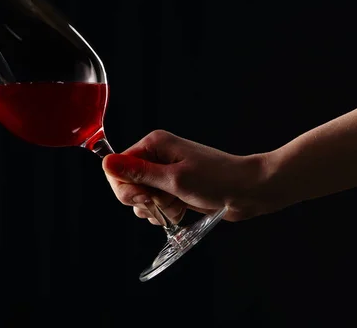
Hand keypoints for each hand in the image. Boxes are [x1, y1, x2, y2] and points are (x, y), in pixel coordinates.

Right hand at [102, 130, 277, 224]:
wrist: (249, 191)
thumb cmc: (217, 179)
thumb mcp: (174, 179)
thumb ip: (138, 173)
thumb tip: (106, 163)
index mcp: (153, 144)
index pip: (118, 167)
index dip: (126, 188)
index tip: (145, 198)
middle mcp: (155, 155)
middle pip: (126, 184)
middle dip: (143, 200)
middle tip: (162, 201)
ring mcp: (164, 172)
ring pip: (140, 199)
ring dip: (156, 209)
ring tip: (177, 205)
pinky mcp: (172, 187)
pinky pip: (155, 205)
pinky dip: (165, 212)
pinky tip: (181, 210)